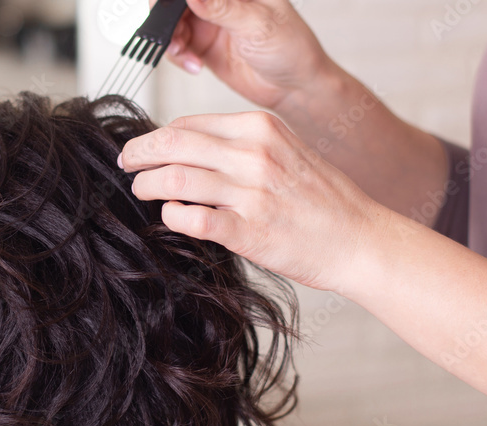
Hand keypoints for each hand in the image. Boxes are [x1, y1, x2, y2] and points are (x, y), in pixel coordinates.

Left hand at [119, 111, 389, 293]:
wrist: (359, 239)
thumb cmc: (321, 199)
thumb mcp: (285, 152)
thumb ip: (241, 147)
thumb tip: (187, 150)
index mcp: (260, 128)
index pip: (188, 124)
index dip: (155, 137)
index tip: (141, 150)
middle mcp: (254, 155)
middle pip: (173, 145)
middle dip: (139, 155)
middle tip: (127, 167)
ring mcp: (251, 193)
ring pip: (175, 179)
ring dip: (148, 186)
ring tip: (142, 193)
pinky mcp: (249, 231)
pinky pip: (192, 219)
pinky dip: (172, 217)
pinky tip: (171, 218)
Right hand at [163, 0, 334, 111]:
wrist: (293, 87)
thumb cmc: (291, 49)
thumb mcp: (257, 24)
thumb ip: (222, 8)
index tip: (171, 10)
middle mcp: (222, 1)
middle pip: (179, 2)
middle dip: (168, 17)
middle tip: (171, 34)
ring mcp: (211, 21)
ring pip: (174, 22)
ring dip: (171, 38)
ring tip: (181, 52)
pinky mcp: (204, 45)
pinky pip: (178, 46)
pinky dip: (178, 56)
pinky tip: (193, 64)